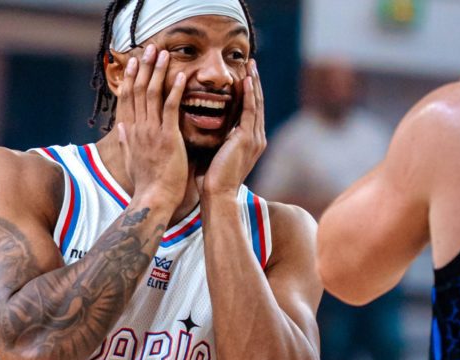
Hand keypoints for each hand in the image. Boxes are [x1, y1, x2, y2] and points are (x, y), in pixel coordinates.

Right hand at [115, 44, 188, 208]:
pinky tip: (180, 76)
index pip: (127, 99)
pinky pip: (171, 108)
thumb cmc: (146, 183)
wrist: (155, 199)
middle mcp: (138, 128)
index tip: (133, 62)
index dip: (130, 79)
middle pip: (138, 91)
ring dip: (158, 72)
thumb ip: (126, 141)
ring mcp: (152, 132)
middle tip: (149, 48)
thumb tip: (121, 127)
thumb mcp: (131, 159)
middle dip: (144, 68)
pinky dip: (175, 91)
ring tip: (163, 54)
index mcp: (131, 132)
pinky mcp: (168, 137)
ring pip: (153, 95)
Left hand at [200, 59, 265, 197]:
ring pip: (255, 103)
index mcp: (249, 141)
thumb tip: (202, 123)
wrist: (216, 196)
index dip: (248, 91)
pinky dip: (248, 94)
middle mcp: (256, 138)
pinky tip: (246, 79)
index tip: (243, 74)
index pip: (250, 110)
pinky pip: (249, 111)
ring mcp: (254, 138)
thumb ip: (215, 136)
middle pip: (256, 103)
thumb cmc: (210, 179)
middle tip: (251, 62)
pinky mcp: (247, 139)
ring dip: (253, 82)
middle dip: (254, 82)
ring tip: (251, 64)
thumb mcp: (215, 152)